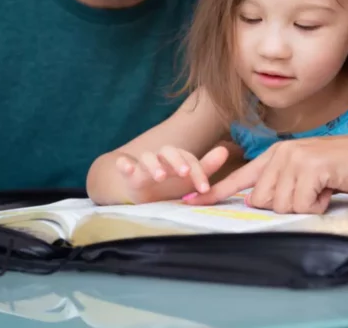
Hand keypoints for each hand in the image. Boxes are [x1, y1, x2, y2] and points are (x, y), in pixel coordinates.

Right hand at [114, 145, 229, 201]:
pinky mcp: (128, 175)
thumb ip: (206, 167)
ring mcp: (143, 165)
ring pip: (147, 157)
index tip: (204, 188)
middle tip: (184, 174)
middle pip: (168, 151)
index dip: (198, 173)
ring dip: (154, 164)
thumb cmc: (170, 187)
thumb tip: (224, 150)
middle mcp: (160, 158)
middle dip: (177, 161)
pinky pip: (123, 165)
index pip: (189, 159)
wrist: (144, 197)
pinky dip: (124, 164)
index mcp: (177, 158)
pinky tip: (127, 167)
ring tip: (160, 176)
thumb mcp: (189, 181)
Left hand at [185, 136, 347, 212]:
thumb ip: (283, 184)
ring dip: (304, 206)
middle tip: (311, 193)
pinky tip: (330, 190)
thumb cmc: (343, 170)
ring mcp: (294, 159)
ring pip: (280, 205)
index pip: (240, 177)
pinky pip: (302, 204)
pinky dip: (318, 205)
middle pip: (261, 201)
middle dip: (286, 206)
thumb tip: (261, 203)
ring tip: (322, 189)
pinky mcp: (309, 168)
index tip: (189, 202)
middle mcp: (281, 154)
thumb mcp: (307, 173)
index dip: (215, 192)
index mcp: (277, 155)